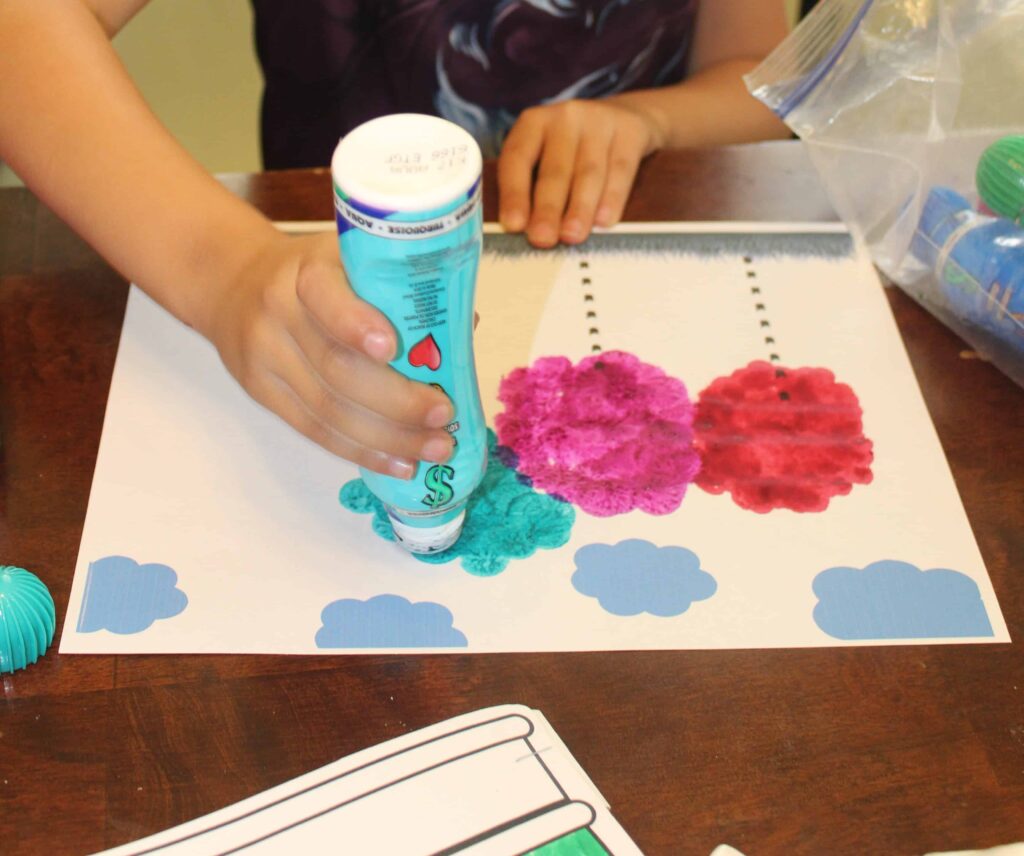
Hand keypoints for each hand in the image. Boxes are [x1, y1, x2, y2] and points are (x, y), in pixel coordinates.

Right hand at [204, 231, 455, 477]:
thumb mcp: (350, 259)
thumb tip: (467, 325)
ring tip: (435, 449)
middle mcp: (279, 312)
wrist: (232, 283)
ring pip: (328, 409)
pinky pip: (314, 430)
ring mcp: (266, 357)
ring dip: (388, 438)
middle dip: (397, 400)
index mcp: (306, 271)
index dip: (356, 324)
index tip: (393, 347)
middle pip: (336, 368)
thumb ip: (400, 287)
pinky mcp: (261, 393)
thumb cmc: (316, 273)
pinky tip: (399, 463)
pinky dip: (362, 452)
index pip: (325, 297)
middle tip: (444, 414)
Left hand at [497, 96, 665, 247]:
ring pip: (588, 172)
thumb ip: (533, 187)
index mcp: (533, 123)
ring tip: (572, 236)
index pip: (517, 158)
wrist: (625, 117)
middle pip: (555, 170)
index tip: (513, 225)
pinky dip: (612, 198)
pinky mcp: (630, 131)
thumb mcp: (546, 154)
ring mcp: (599, 121)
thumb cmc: (574, 149)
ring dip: (579, 208)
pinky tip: (604, 221)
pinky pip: (620, 170)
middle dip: (548, 208)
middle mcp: (565, 117)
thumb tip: (526, 232)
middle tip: (542, 239)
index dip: (514, 194)